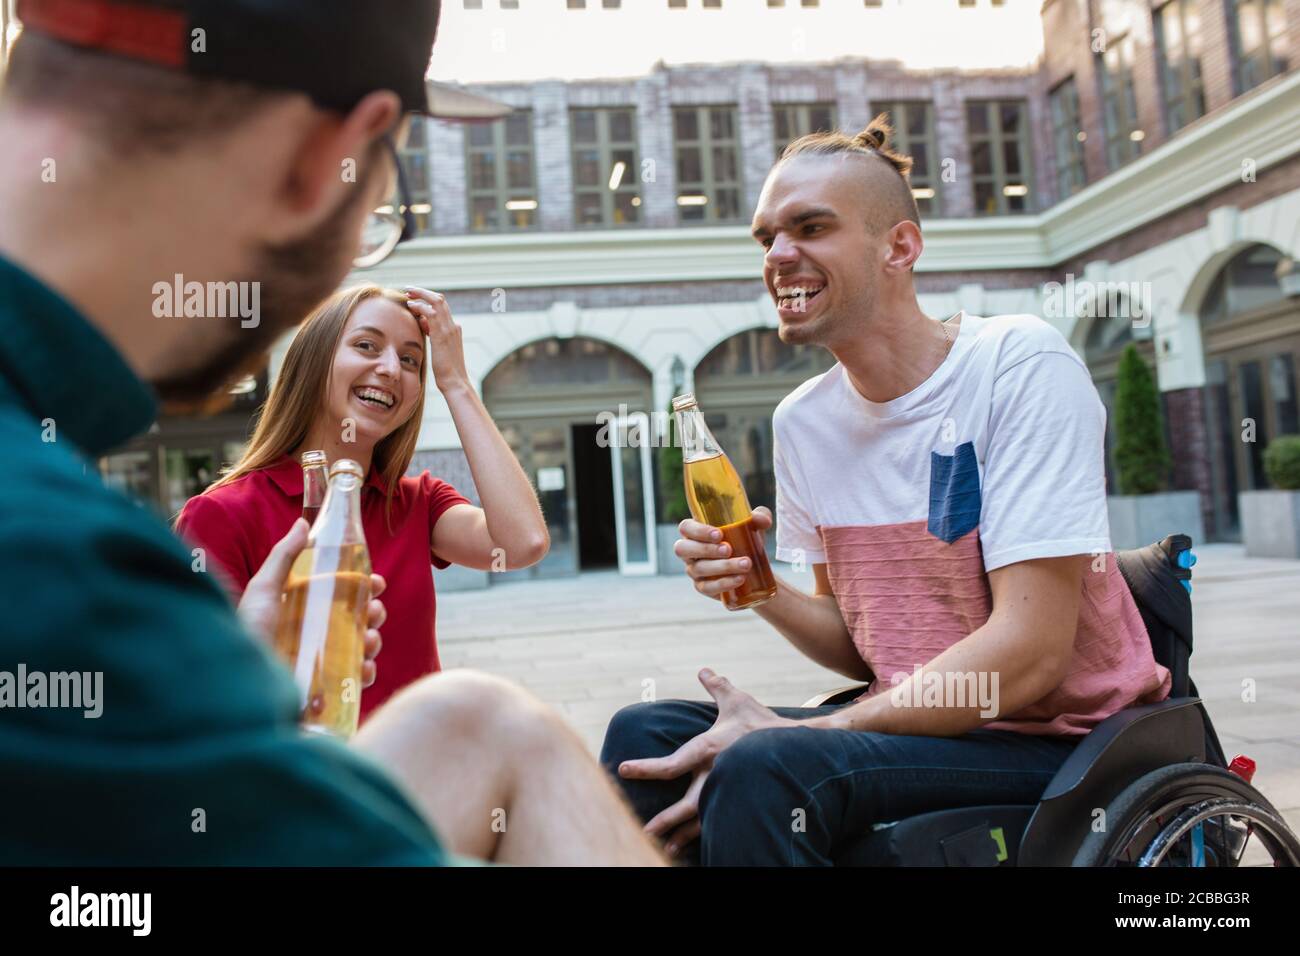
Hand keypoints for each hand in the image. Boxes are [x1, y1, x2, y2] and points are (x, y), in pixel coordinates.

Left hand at [237, 518, 386, 686]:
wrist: (238, 680)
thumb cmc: (247, 631)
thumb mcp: (264, 588)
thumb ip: (284, 556)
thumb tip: (302, 523)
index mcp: (306, 611)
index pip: (344, 595)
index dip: (365, 588)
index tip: (376, 583)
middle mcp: (317, 635)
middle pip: (359, 620)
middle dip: (374, 613)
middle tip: (374, 611)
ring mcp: (323, 662)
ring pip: (362, 648)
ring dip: (374, 641)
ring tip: (370, 640)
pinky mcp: (326, 687)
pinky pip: (356, 679)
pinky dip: (367, 672)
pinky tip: (364, 667)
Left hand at [402, 286, 468, 391]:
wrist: (455, 381)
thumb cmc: (446, 370)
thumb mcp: (439, 348)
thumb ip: (433, 333)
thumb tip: (423, 323)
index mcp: (453, 329)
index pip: (442, 307)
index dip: (427, 299)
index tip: (414, 298)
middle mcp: (453, 325)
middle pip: (440, 299)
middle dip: (423, 292)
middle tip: (409, 289)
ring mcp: (449, 329)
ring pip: (437, 301)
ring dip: (421, 294)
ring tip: (408, 293)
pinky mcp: (442, 334)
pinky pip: (431, 313)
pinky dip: (420, 306)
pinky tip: (411, 306)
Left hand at [618, 668, 793, 857]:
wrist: (798, 745)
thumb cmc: (763, 723)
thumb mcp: (738, 701)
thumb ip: (717, 687)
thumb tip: (704, 670)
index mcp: (708, 749)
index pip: (671, 763)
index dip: (645, 768)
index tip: (623, 769)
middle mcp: (715, 773)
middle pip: (687, 803)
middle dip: (666, 819)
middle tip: (644, 830)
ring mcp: (729, 789)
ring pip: (702, 819)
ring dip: (683, 834)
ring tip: (665, 847)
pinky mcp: (739, 798)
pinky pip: (718, 820)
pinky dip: (703, 833)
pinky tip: (690, 843)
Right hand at [675, 505, 771, 600]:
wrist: (755, 570)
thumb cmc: (745, 540)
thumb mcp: (754, 526)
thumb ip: (759, 517)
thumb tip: (764, 521)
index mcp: (695, 531)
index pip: (686, 527)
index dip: (698, 531)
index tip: (719, 534)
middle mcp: (690, 551)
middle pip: (683, 549)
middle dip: (706, 549)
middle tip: (729, 549)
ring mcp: (694, 570)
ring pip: (699, 568)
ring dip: (722, 566)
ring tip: (745, 564)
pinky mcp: (703, 587)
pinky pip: (708, 587)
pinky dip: (724, 583)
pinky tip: (740, 579)